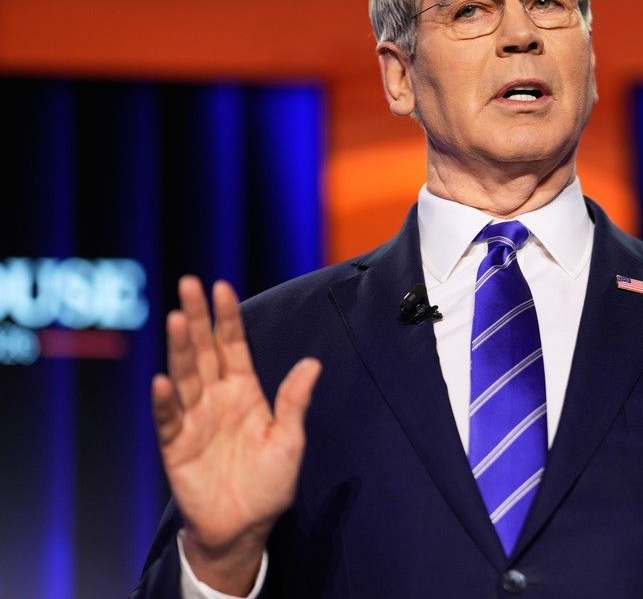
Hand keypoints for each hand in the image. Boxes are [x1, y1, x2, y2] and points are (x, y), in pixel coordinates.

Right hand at [151, 277, 321, 593]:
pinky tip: (162, 381)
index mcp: (244, 390)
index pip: (233, 345)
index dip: (226, 317)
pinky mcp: (176, 445)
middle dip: (198, 317)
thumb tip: (313, 363)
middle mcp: (216, 397)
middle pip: (204, 350)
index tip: (220, 286)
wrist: (244, 526)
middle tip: (189, 284)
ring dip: (180, 348)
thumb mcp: (290, 440)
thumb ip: (294, 402)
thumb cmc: (269, 483)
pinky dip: (164, 402)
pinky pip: (168, 419)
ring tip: (178, 319)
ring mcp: (194, 419)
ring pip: (184, 375)